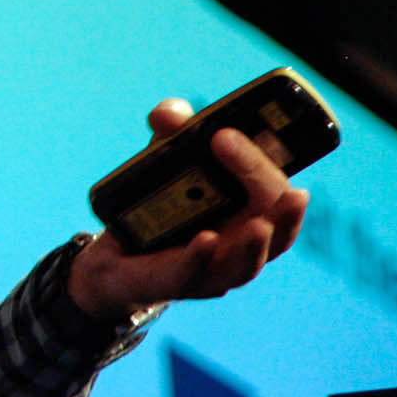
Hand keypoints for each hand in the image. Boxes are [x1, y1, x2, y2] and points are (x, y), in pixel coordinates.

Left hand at [67, 98, 309, 320]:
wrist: (117, 257)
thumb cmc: (160, 206)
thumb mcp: (164, 160)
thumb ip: (171, 132)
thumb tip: (171, 114)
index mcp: (250, 215)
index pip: (279, 193)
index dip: (272, 163)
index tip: (258, 130)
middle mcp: (240, 247)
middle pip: (273, 228)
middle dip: (261, 184)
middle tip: (229, 142)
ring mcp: (211, 271)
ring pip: (244, 265)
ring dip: (253, 244)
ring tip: (259, 224)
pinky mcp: (173, 282)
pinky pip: (191, 274)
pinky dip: (200, 258)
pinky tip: (206, 240)